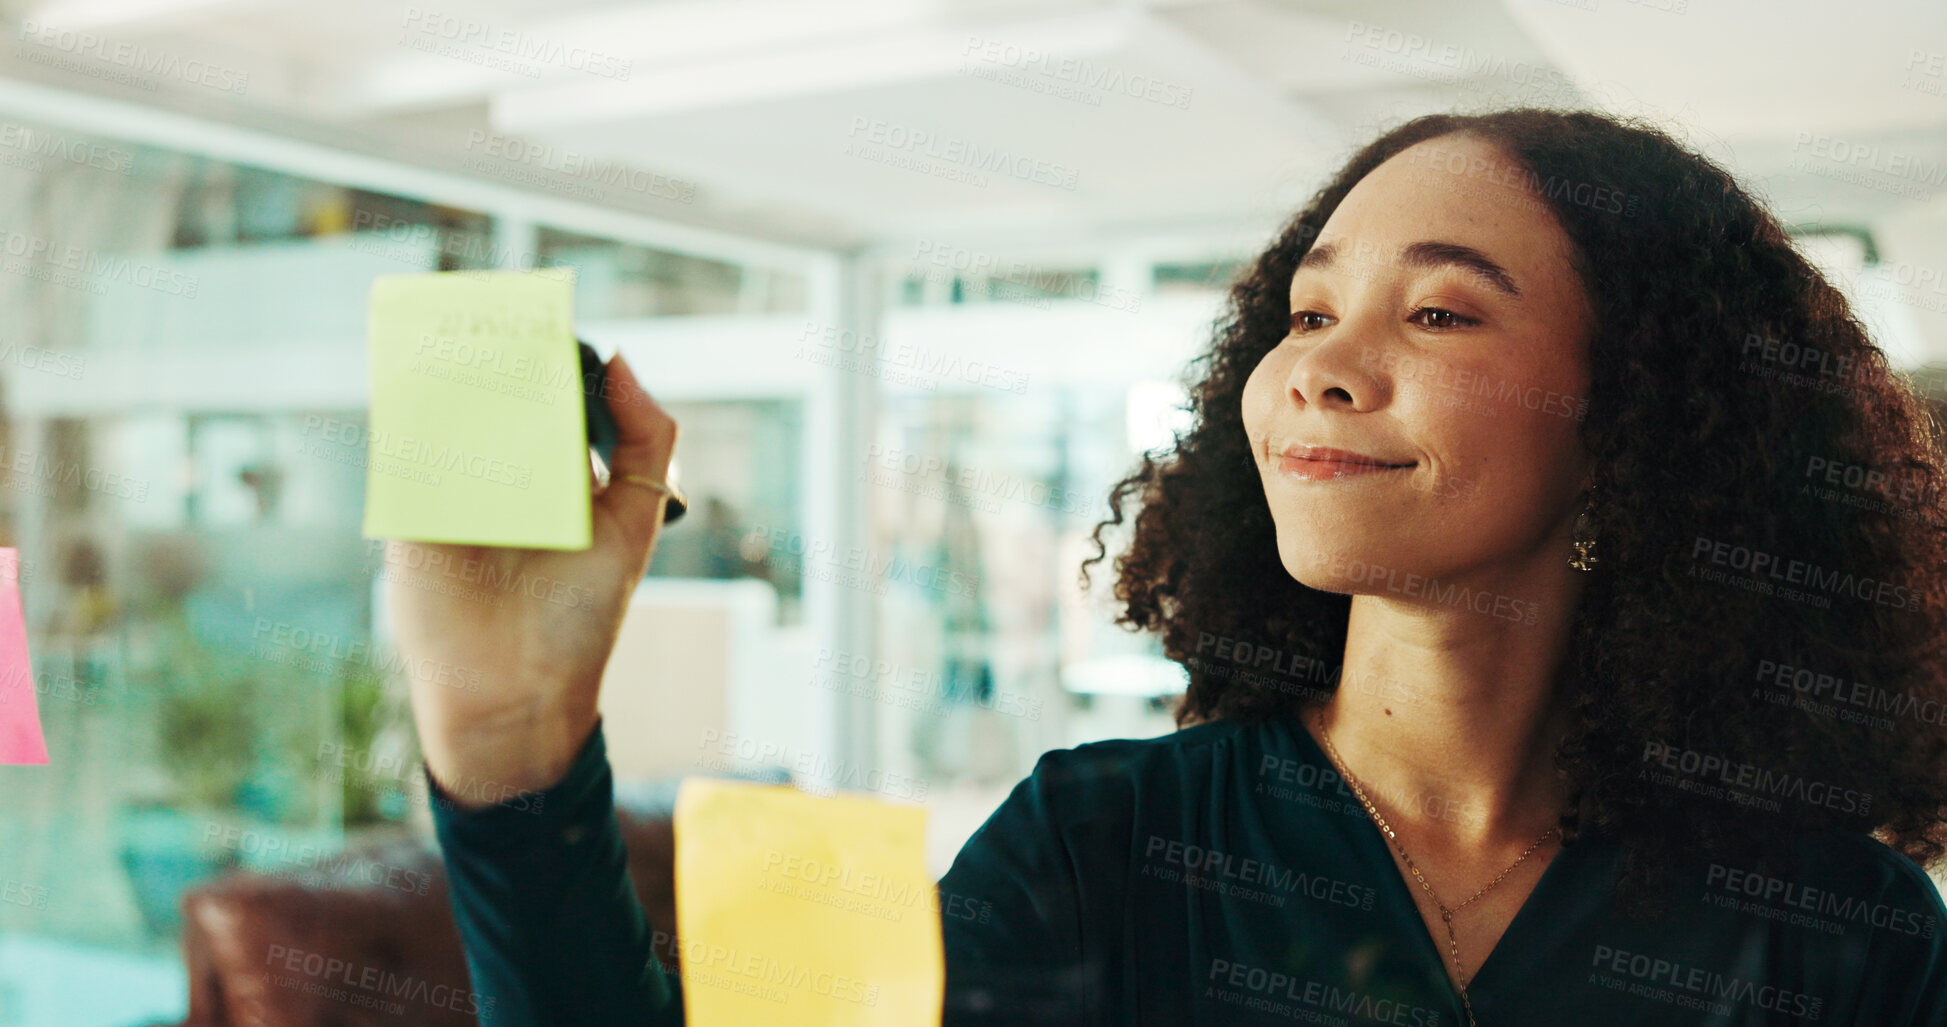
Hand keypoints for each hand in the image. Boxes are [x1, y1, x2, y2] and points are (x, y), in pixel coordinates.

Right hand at [386, 354, 678, 806]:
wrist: (518, 692)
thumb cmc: (581, 616)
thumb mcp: (633, 522)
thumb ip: (644, 441)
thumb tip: (622, 359)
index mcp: (560, 471)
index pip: (549, 394)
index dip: (545, 353)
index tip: (539, 312)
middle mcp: (506, 474)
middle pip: (492, 394)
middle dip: (491, 350)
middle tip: (493, 307)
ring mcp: (454, 491)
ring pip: (442, 413)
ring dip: (445, 371)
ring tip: (457, 330)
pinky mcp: (410, 515)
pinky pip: (403, 451)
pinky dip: (408, 413)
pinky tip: (421, 384)